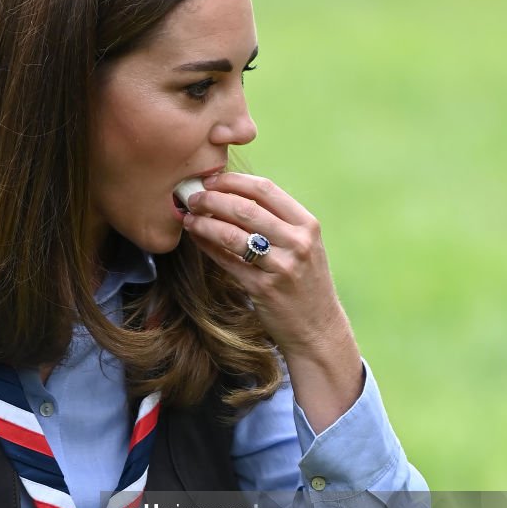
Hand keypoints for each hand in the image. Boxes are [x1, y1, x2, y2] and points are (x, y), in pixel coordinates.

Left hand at [182, 172, 363, 430]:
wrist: (318, 328)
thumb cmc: (305, 281)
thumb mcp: (304, 246)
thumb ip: (278, 221)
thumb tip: (233, 193)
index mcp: (307, 224)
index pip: (265, 189)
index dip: (233, 181)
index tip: (212, 179)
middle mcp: (297, 243)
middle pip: (245, 209)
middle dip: (213, 199)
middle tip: (192, 197)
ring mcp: (281, 267)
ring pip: (232, 235)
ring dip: (205, 223)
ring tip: (188, 217)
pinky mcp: (263, 289)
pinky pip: (227, 262)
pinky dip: (208, 246)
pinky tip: (197, 239)